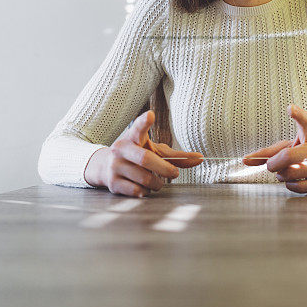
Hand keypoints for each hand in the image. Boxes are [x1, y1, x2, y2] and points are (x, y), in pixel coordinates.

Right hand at [84, 110, 203, 196]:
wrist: (105, 167)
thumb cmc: (138, 157)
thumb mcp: (154, 151)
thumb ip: (177, 156)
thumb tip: (201, 159)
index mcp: (132, 137)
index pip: (138, 127)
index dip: (144, 122)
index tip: (151, 114)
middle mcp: (121, 149)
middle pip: (146, 159)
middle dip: (165, 169)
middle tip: (174, 173)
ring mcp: (115, 166)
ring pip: (145, 179)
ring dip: (158, 183)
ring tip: (157, 181)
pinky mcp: (112, 183)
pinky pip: (138, 191)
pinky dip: (146, 192)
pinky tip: (143, 187)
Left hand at [243, 104, 306, 193]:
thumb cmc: (304, 154)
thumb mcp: (290, 147)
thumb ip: (268, 153)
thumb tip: (244, 160)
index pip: (306, 122)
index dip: (298, 115)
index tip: (289, 108)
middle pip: (289, 155)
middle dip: (273, 163)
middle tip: (270, 165)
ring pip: (291, 173)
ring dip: (281, 175)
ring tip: (284, 172)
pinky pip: (296, 186)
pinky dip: (289, 185)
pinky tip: (294, 181)